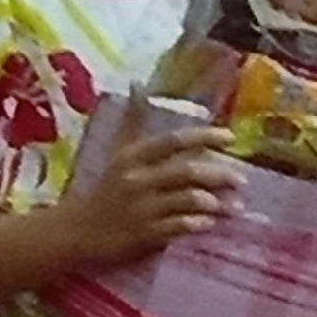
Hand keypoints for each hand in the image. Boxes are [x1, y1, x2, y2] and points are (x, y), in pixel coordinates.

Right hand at [57, 109, 245, 266]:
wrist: (74, 232)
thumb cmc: (105, 188)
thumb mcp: (118, 152)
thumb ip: (134, 120)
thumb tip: (137, 82)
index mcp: (133, 156)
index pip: (174, 140)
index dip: (205, 136)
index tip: (231, 137)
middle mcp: (137, 179)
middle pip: (187, 171)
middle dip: (220, 173)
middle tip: (242, 179)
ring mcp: (140, 208)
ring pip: (187, 199)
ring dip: (216, 202)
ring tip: (235, 206)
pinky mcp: (142, 235)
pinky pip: (178, 226)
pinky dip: (198, 224)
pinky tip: (210, 223)